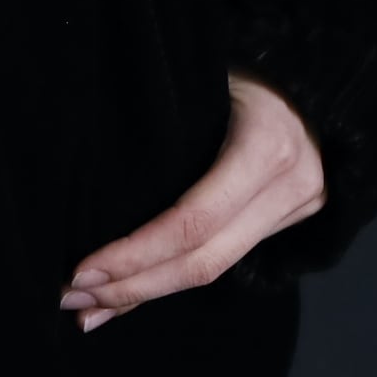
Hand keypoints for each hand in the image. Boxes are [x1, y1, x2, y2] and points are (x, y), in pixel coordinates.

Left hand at [57, 70, 325, 329]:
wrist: (307, 75)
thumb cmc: (230, 67)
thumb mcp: (198, 82)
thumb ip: (159, 133)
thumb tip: (84, 187)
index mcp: (265, 145)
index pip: (192, 221)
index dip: (135, 254)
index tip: (79, 270)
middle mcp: (292, 184)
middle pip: (203, 261)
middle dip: (131, 287)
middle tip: (69, 299)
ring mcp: (299, 208)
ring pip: (214, 271)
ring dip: (144, 294)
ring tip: (88, 309)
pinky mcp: (292, 222)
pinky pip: (224, 260)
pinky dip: (169, 281)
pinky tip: (125, 299)